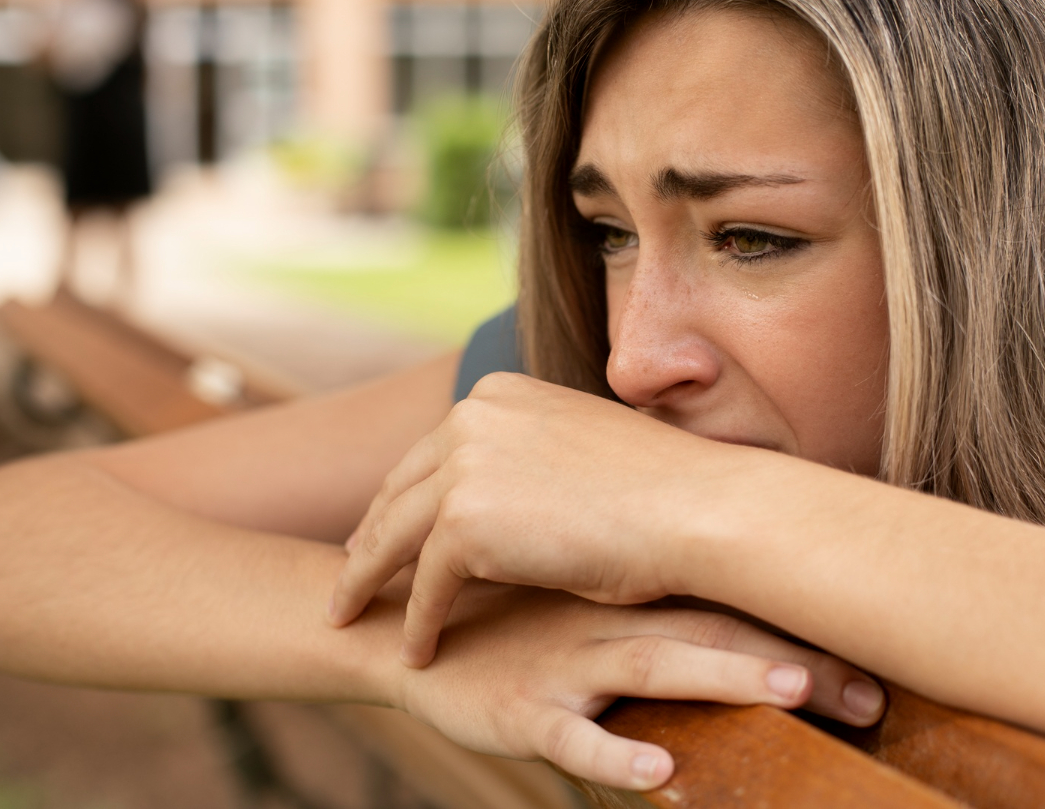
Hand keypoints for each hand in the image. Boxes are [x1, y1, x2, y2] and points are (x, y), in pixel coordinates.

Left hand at [330, 372, 757, 665]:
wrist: (696, 510)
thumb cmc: (663, 491)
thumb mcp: (580, 449)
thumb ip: (532, 458)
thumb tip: (512, 495)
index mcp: (500, 393)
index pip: (432, 451)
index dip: (404, 496)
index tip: (383, 528)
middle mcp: (472, 416)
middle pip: (401, 488)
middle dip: (372, 534)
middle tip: (351, 573)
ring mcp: (464, 466)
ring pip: (394, 536)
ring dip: (367, 581)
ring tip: (349, 615)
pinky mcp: (463, 523)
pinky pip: (425, 585)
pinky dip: (418, 622)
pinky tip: (415, 651)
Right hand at [393, 584, 887, 789]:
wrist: (405, 632)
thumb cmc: (508, 620)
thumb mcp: (580, 605)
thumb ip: (651, 605)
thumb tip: (732, 608)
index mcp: (633, 596)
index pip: (735, 601)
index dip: (808, 623)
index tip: (888, 650)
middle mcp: (612, 622)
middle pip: (719, 635)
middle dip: (798, 662)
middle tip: (875, 691)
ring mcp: (569, 666)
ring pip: (657, 671)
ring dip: (725, 679)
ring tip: (789, 688)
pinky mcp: (523, 711)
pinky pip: (573, 738)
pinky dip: (615, 754)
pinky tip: (659, 772)